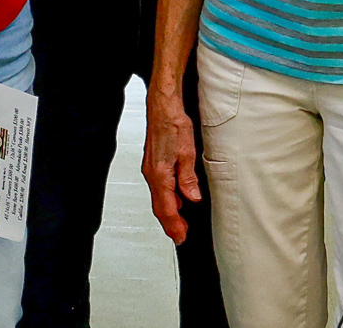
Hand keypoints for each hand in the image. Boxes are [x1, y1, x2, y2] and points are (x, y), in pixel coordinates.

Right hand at [142, 91, 202, 244]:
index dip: (174, 225)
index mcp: (160, 174)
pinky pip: (158, 188)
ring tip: (179, 223)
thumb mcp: (187, 151)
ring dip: (168, 212)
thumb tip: (192, 197)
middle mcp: (152, 173)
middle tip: (181, 236)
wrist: (162, 105)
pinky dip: (166, 199)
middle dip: (170, 224)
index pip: (166, 207)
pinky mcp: (153, 163)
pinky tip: (175, 199)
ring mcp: (150, 168)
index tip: (181, 237)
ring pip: (158, 198)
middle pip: (159, 206)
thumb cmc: (173, 122)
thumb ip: (188, 177)